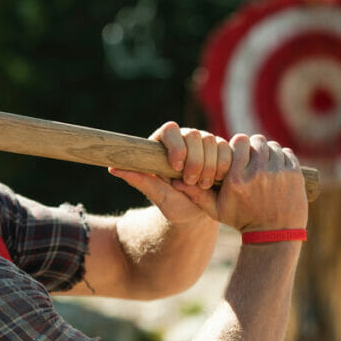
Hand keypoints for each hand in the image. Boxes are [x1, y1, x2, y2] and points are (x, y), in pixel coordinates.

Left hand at [109, 121, 231, 224]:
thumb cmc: (173, 203)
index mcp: (164, 144)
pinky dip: (223, 166)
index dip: (175, 145)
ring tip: (203, 185)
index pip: (170, 130)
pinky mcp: (222, 149)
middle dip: (195, 160)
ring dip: (209, 165)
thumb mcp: (157, 195)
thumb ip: (140, 180)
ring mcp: (204, 142)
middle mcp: (185, 138)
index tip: (176, 166)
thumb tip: (113, 169)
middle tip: (191, 182)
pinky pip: (227, 149)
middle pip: (194, 135)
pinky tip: (217, 180)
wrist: (196, 211)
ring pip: (212, 141)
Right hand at [171, 133, 307, 232]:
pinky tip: (275, 167)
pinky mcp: (294, 175)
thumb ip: (196, 193)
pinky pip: (286, 153)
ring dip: (267, 152)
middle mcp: (258, 173)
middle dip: (253, 147)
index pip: (239, 141)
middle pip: (257, 141)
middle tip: (252, 156)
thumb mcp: (216, 210)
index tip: (239, 153)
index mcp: (238, 179)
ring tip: (263, 162)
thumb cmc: (242, 222)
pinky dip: (281, 158)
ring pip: (272, 146)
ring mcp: (278, 173)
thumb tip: (173, 180)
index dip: (239, 145)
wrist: (274, 235)